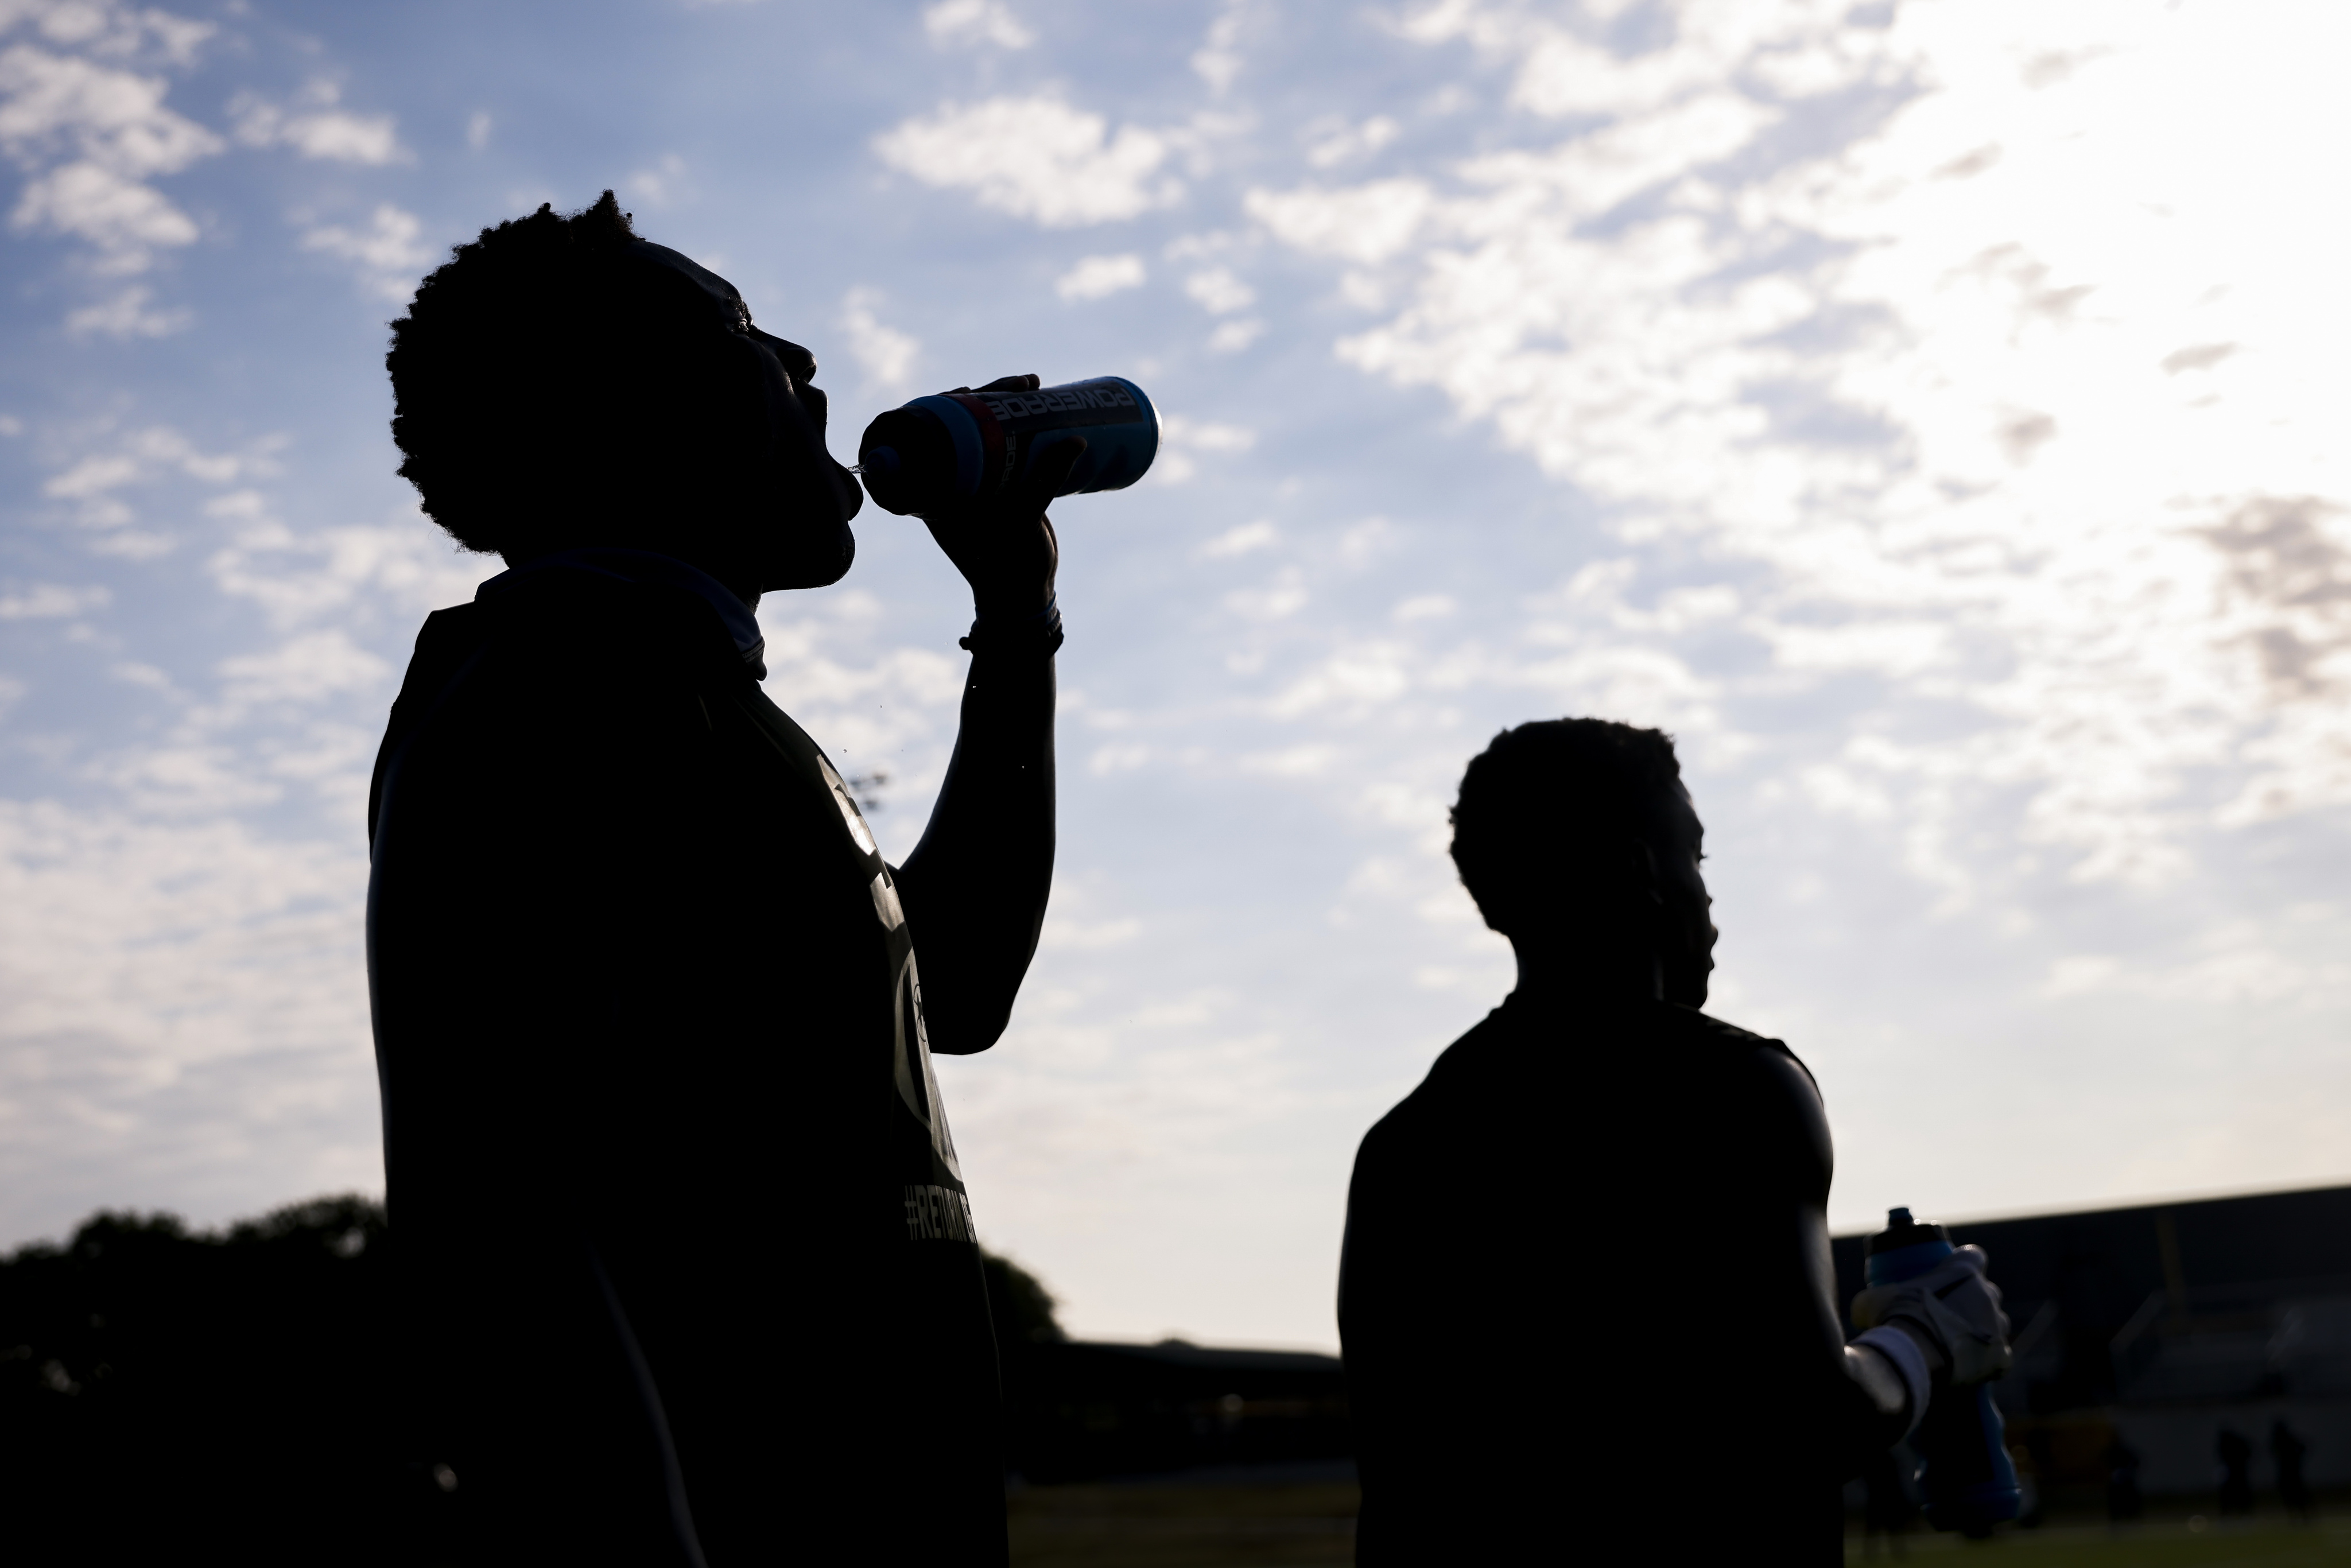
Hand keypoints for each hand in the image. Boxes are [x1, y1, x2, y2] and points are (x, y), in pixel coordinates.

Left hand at [924, 375, 1082, 616]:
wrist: (1020, 596)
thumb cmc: (1009, 566)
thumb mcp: (1025, 521)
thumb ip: (1047, 481)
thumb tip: (1077, 440)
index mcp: (937, 491)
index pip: (934, 434)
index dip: (950, 404)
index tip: (973, 387)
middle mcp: (953, 483)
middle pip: (965, 426)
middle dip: (990, 396)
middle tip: (1024, 382)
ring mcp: (977, 484)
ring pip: (988, 433)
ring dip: (1008, 406)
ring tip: (1036, 385)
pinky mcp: (1002, 488)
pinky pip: (1007, 447)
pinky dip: (1020, 425)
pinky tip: (1039, 406)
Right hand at [1852, 1244, 2012, 1385]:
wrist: (1914, 1355)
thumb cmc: (1895, 1318)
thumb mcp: (1873, 1299)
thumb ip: (1873, 1297)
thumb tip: (1862, 1308)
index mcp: (1962, 1271)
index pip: (1973, 1255)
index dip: (1963, 1264)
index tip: (1950, 1275)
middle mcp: (1987, 1294)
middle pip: (1986, 1292)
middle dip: (1972, 1301)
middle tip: (1947, 1314)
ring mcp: (1997, 1325)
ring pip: (1996, 1323)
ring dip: (1981, 1328)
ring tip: (1958, 1342)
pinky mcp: (2001, 1356)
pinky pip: (2000, 1356)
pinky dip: (1988, 1360)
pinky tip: (1971, 1365)